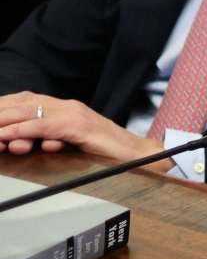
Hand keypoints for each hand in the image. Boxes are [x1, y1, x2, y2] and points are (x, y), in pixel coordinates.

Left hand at [0, 93, 167, 164]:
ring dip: (2, 121)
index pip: (24, 102)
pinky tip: (6, 137)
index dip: (2, 108)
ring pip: (28, 112)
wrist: (141, 157)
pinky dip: (21, 130)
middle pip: (21, 103)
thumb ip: (48, 139)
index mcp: (65, 108)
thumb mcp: (72, 144)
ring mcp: (74, 114)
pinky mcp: (79, 126)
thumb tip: (17, 143)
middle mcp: (67, 106)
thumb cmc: (109, 154)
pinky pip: (44, 126)